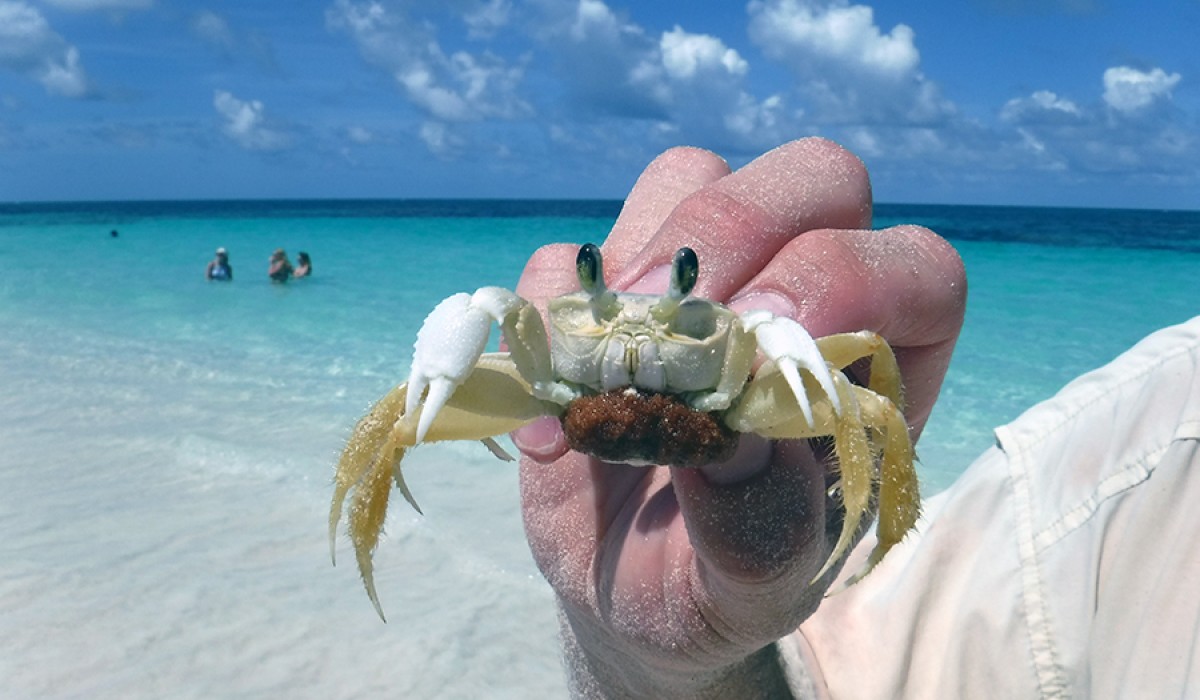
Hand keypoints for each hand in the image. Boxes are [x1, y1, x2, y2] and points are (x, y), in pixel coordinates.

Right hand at [513, 139, 965, 696]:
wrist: (626, 589)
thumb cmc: (715, 586)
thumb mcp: (753, 591)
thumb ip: (763, 535)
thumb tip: (734, 443)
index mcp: (872, 367)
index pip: (914, 267)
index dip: (845, 281)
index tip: (755, 356)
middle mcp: (799, 298)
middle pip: (814, 177)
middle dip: (737, 234)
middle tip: (675, 330)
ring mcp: (693, 283)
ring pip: (693, 177)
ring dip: (642, 259)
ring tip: (614, 364)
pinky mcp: (600, 300)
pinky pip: (571, 256)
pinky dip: (551, 313)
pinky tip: (558, 405)